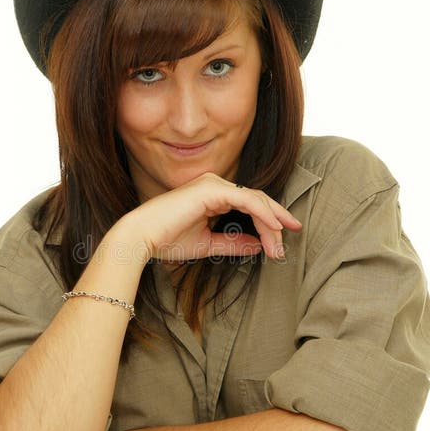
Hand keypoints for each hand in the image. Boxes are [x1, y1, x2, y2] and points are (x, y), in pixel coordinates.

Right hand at [118, 172, 301, 263]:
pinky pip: (247, 200)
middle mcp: (215, 185)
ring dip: (272, 223)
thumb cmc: (166, 240)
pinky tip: (273, 229)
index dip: (270, 220)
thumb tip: (257, 245)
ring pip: (256, 200)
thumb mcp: (207, 244)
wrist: (140, 239)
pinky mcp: (212, 190)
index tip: (283, 241)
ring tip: (279, 246)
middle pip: (257, 200)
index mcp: (212, 195)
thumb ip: (232, 243)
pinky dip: (263, 214)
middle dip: (277, 221)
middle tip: (288, 242)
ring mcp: (213, 184)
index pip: (249, 205)